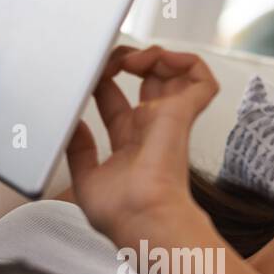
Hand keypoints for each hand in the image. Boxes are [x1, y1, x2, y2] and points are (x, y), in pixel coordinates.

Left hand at [65, 44, 218, 243]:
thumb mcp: (85, 180)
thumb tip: (72, 125)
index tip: (90, 73)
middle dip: (127, 60)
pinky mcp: (183, 114)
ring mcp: (169, 120)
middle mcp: (151, 128)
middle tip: (111, 60)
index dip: (102, 81)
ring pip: (174, 73)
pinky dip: (187, 61)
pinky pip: (201, 80)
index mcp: (129, 142)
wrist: (143, 218)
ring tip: (133, 59)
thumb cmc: (122, 214)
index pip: (116, 100)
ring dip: (154, 55)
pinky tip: (161, 59)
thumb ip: (78, 150)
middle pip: (146, 80)